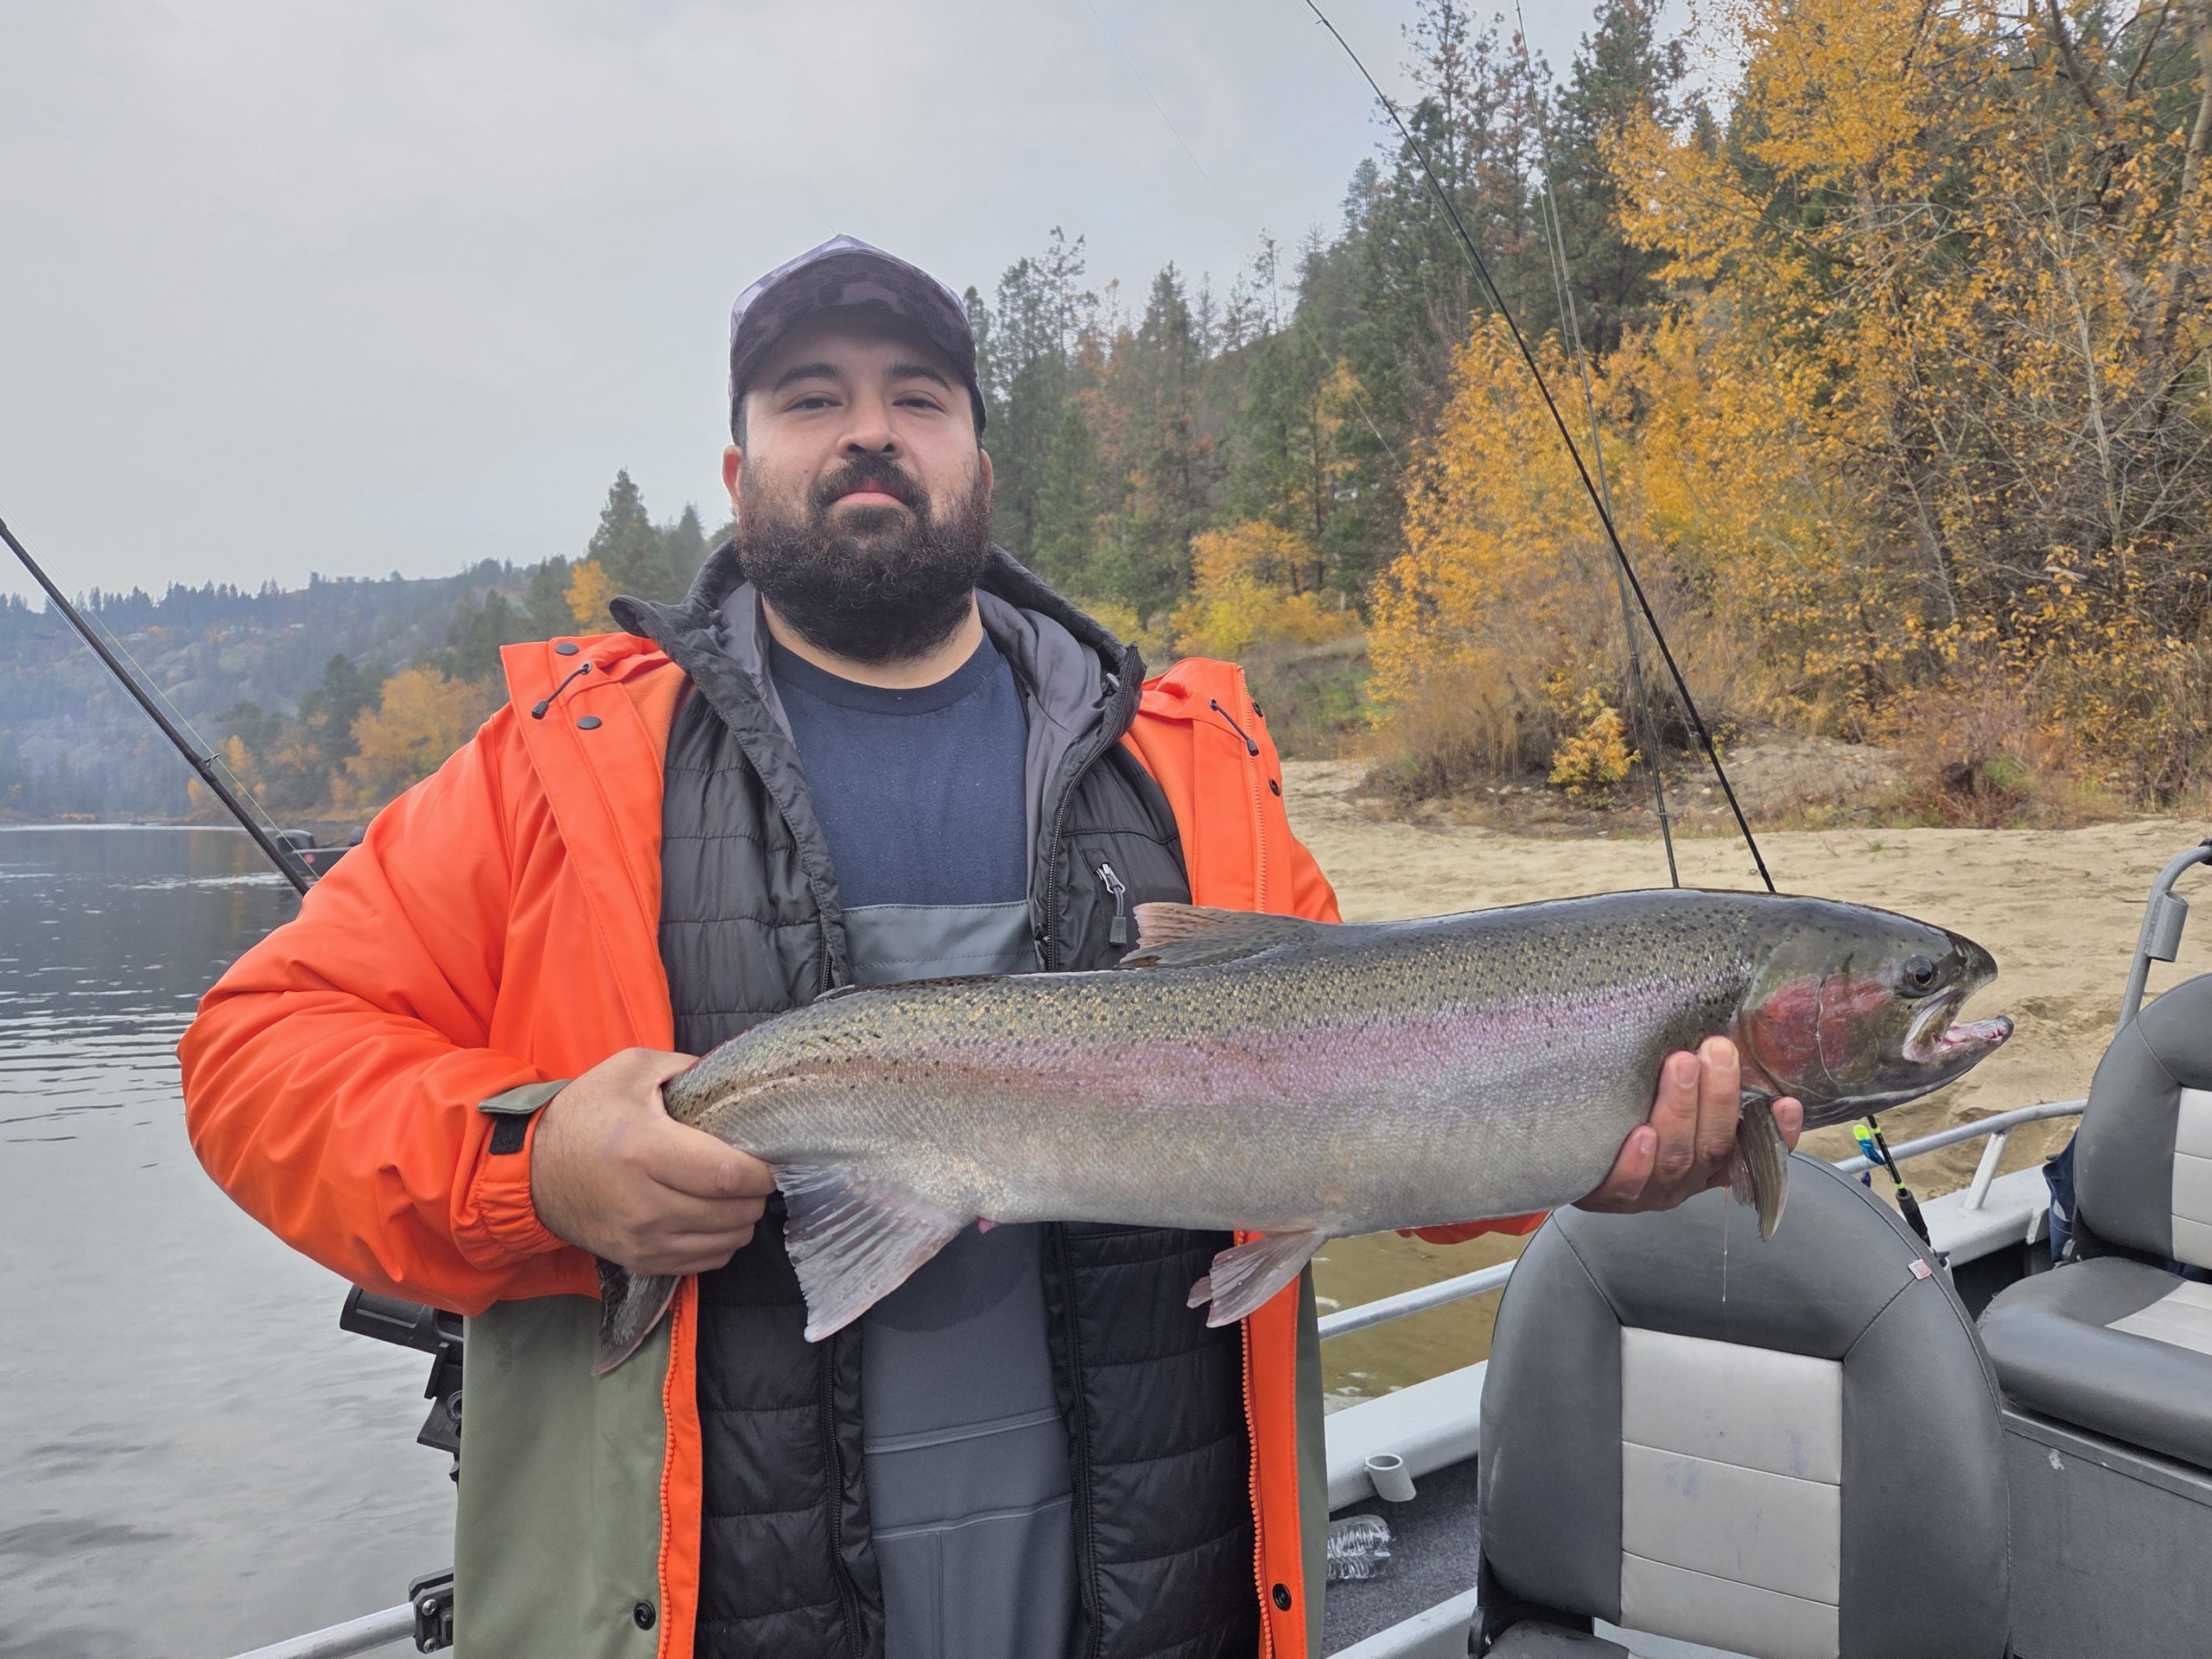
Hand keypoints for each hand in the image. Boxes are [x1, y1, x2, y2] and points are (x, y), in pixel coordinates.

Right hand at [531, 1047, 776, 1274]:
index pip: (727, 1174)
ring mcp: (641, 1240)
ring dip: (743, 1217)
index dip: (762, 1170)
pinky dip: (721, 1242)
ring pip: (726, 1241)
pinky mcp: (639, 1261)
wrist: (532, 1170)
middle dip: (757, 1192)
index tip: (771, 1156)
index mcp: (643, 1149)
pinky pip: (705, 1262)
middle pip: (732, 1211)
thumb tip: (737, 1080)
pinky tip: (714, 1216)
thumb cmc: (585, 1114)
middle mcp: (643, 1203)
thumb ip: (687, 1067)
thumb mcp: (630, 1069)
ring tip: (735, 1193)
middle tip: (756, 1171)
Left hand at [1575, 1036, 1803, 1214]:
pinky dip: (1637, 1161)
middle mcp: (1688, 1178)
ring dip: (1680, 1112)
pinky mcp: (1610, 1197)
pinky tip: (1641, 1134)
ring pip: (1676, 1159)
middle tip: (1716, 1050)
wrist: (1568, 1155)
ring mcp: (1651, 1191)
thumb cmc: (1626, 1115)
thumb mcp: (1664, 1094)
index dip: (1779, 1134)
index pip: (1756, 1150)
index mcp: (1710, 1158)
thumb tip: (1715, 1029)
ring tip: (1680, 1067)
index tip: (1787, 1103)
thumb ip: (1695, 1076)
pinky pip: (1628, 1185)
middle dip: (1719, 1097)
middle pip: (1715, 1145)